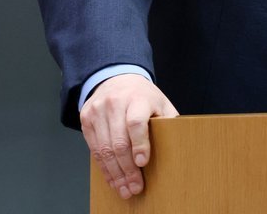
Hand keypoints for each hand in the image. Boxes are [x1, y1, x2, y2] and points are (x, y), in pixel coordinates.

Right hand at [80, 74, 178, 198]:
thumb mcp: (160, 103)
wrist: (116, 79)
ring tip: (124, 188)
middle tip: (135, 186)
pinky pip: (94, 149)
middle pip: (119, 141)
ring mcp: (98, 111)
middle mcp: (115, 103)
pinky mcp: (86, 119)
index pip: (136, 122)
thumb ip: (167, 121)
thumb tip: (179, 145)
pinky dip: (103, 167)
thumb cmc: (143, 96)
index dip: (140, 144)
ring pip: (104, 149)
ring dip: (114, 173)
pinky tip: (112, 178)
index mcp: (137, 98)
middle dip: (127, 169)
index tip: (143, 162)